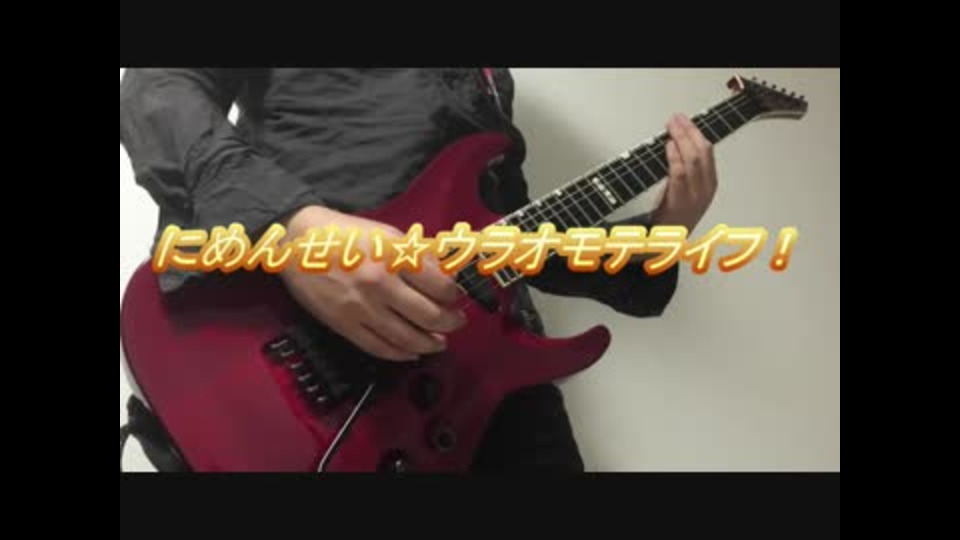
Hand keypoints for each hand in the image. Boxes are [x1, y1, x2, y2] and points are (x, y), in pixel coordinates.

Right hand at [279, 205, 465, 361]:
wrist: (295, 242)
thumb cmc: (342, 234)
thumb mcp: (386, 233)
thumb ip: (416, 254)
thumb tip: (444, 276)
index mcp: (393, 257)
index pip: (439, 285)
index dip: (454, 295)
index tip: (457, 297)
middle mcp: (380, 284)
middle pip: (429, 315)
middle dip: (450, 323)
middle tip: (457, 322)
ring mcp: (361, 308)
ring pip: (407, 338)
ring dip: (431, 343)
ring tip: (440, 342)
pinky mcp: (344, 325)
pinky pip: (379, 347)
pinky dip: (401, 354)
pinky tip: (412, 352)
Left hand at [652, 113, 717, 232]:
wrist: (665, 246)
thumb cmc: (672, 218)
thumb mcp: (684, 192)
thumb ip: (682, 171)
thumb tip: (673, 144)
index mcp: (709, 184)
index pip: (708, 152)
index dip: (696, 133)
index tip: (685, 120)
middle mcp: (706, 189)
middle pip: (703, 152)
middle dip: (690, 131)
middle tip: (676, 119)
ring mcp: (695, 197)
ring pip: (694, 160)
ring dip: (682, 139)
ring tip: (672, 127)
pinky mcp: (681, 203)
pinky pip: (680, 175)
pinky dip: (675, 158)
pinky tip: (668, 147)